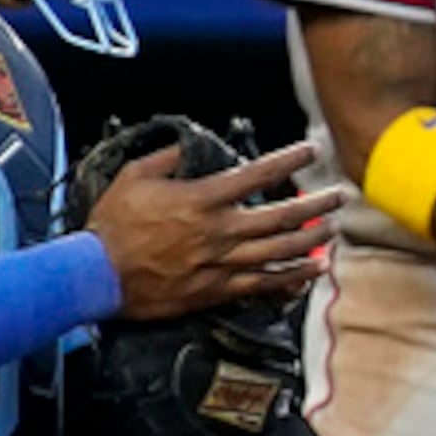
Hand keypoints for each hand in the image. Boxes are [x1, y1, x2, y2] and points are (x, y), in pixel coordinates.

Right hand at [84, 139, 339, 319]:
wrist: (96, 276)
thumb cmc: (111, 226)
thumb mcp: (134, 176)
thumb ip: (167, 158)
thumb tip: (189, 145)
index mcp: (201, 199)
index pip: (256, 174)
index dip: (288, 160)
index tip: (311, 151)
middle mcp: (218, 231)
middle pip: (280, 216)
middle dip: (315, 203)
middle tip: (339, 194)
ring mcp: (220, 263)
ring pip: (279, 251)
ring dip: (312, 239)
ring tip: (333, 228)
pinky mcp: (216, 290)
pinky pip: (263, 284)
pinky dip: (292, 278)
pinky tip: (313, 272)